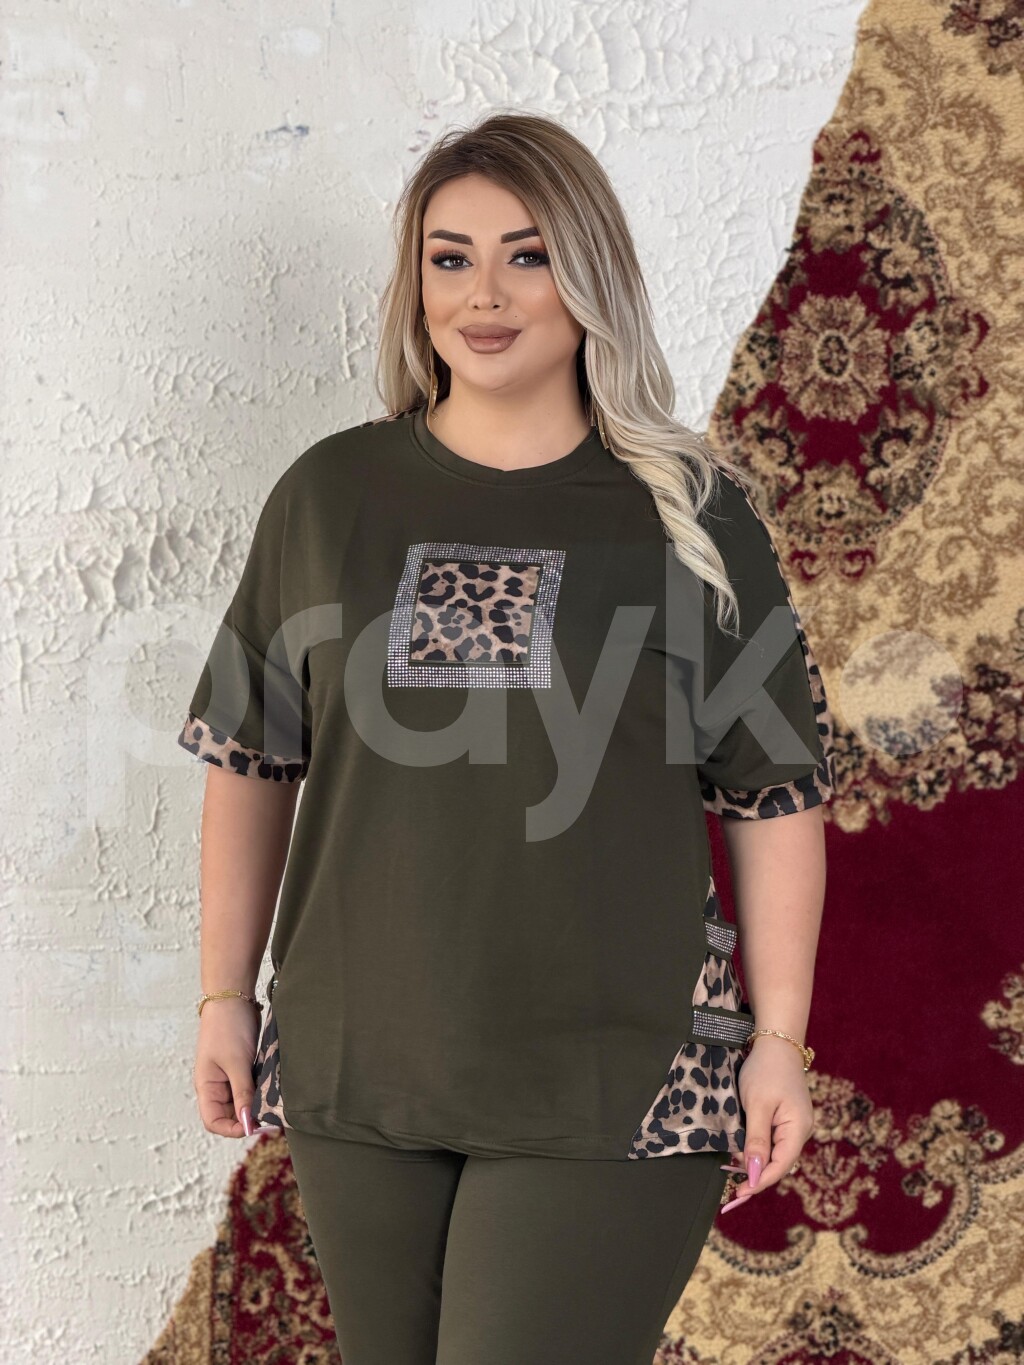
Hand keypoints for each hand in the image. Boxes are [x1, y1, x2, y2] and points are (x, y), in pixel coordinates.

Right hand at [193, 998, 262, 1138]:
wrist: (234, 996)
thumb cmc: (228, 1027)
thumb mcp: (236, 1063)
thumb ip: (242, 1093)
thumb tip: (247, 1123)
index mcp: (206, 1087)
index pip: (213, 1121)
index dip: (232, 1129)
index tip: (254, 1126)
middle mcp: (216, 1085)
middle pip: (229, 1115)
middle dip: (247, 1119)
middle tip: (270, 1117)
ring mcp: (229, 1076)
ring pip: (242, 1102)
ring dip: (255, 1105)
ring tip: (273, 1105)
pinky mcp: (242, 1066)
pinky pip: (250, 1087)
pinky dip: (259, 1091)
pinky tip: (272, 1091)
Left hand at [719, 1035, 812, 1213]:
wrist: (777, 1043)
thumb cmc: (767, 1071)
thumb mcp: (757, 1105)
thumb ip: (757, 1140)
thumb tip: (755, 1172)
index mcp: (798, 1129)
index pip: (780, 1166)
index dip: (760, 1182)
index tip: (739, 1194)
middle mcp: (800, 1131)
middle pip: (778, 1163)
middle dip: (756, 1175)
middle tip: (731, 1186)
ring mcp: (794, 1125)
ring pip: (775, 1153)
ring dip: (755, 1162)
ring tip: (733, 1169)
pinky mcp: (786, 1118)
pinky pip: (773, 1141)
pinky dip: (758, 1148)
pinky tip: (743, 1151)